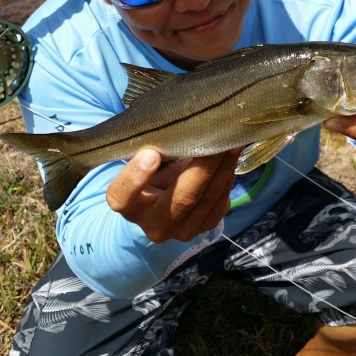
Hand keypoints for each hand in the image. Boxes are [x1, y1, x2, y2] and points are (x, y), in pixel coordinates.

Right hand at [105, 148, 240, 242]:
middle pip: (181, 198)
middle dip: (202, 167)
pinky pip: (221, 202)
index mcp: (129, 206)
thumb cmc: (150, 173)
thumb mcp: (142, 162)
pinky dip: (228, 177)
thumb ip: (150, 149)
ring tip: (233, 142)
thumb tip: (176, 124)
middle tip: (216, 139)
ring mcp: (182, 231)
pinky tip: (233, 156)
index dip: (135, 177)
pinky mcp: (206, 227)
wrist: (163, 204)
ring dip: (224, 169)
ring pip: (207, 200)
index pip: (122, 197)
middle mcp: (154, 225)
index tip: (150, 153)